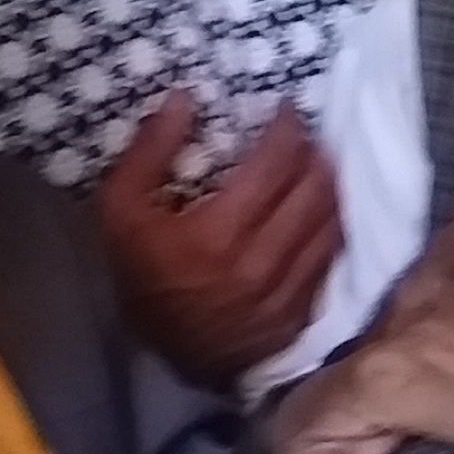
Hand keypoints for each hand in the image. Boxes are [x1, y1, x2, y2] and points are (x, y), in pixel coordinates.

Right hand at [102, 93, 346, 385]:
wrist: (167, 356)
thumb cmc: (142, 277)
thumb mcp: (121, 210)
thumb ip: (149, 151)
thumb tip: (185, 97)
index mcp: (216, 234)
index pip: (273, 165)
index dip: (287, 129)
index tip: (289, 108)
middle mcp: (260, 263)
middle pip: (311, 191)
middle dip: (315, 153)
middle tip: (308, 133)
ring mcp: (286, 292)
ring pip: (329, 223)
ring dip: (330, 186)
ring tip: (320, 163)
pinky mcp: (302, 313)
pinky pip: (331, 257)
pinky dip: (332, 225)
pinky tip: (324, 208)